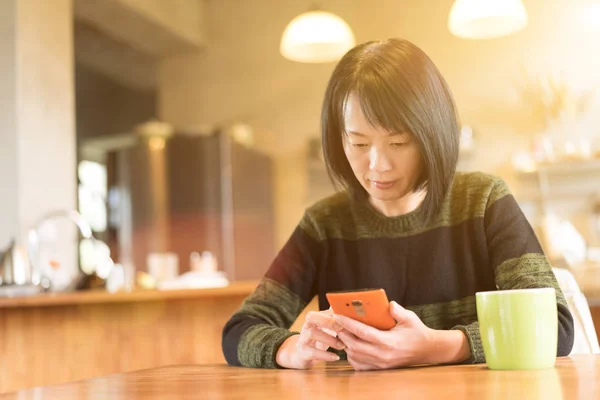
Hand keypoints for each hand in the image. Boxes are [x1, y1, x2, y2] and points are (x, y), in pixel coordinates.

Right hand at [276, 308, 345, 368]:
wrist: (301, 355)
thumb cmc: (318, 338)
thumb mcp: (325, 327)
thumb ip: (335, 318)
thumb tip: (348, 307)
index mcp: (312, 319)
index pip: (321, 311)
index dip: (334, 313)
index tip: (347, 318)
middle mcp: (306, 326)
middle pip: (312, 317)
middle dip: (328, 321)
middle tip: (342, 327)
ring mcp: (302, 339)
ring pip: (312, 333)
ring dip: (329, 339)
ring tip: (342, 345)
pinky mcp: (303, 353)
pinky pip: (313, 352)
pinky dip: (325, 355)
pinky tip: (336, 357)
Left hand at [334, 301, 468, 370]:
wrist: (427, 350)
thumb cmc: (417, 332)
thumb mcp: (409, 318)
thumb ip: (397, 310)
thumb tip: (387, 304)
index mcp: (389, 341)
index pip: (362, 332)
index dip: (348, 323)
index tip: (338, 315)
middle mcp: (383, 355)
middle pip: (354, 346)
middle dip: (343, 334)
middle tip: (337, 323)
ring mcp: (381, 364)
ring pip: (354, 356)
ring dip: (346, 345)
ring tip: (343, 333)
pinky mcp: (380, 368)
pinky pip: (360, 365)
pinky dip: (352, 356)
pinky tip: (352, 346)